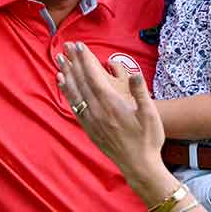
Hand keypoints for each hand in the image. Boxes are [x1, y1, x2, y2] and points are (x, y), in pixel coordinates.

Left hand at [55, 42, 164, 187]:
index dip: (85, 60)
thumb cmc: (148, 139)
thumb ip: (141, 93)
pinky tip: (63, 85)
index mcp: (111, 104)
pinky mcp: (89, 129)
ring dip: (67, 75)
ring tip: (60, 61)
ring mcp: (91, 121)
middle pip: (81, 82)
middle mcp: (97, 111)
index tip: (79, 45)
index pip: (94, 76)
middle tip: (67, 47)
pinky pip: (74, 106)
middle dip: (74, 63)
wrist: (139, 166)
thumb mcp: (150, 115)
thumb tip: (135, 74)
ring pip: (74, 93)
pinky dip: (67, 93)